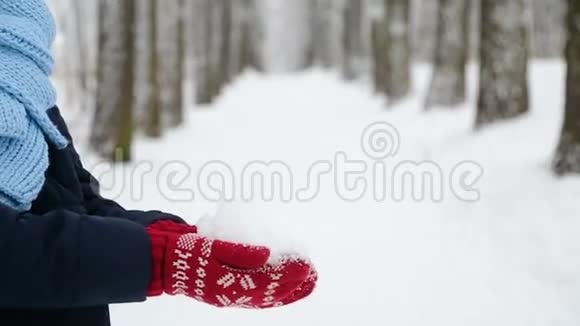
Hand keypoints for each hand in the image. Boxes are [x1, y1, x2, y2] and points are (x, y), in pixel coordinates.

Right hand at [147, 222, 316, 307]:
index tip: (306, 264)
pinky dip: (272, 295)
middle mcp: (232, 294)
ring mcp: (230, 295)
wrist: (165, 263)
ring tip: (307, 283)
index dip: (288, 273)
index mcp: (228, 282)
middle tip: (314, 274)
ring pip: (265, 298)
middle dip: (293, 284)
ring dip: (287, 292)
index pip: (266, 280)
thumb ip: (239, 251)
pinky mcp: (228, 293)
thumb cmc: (188, 251)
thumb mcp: (211, 245)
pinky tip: (284, 291)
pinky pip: (256, 298)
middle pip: (269, 292)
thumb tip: (266, 253)